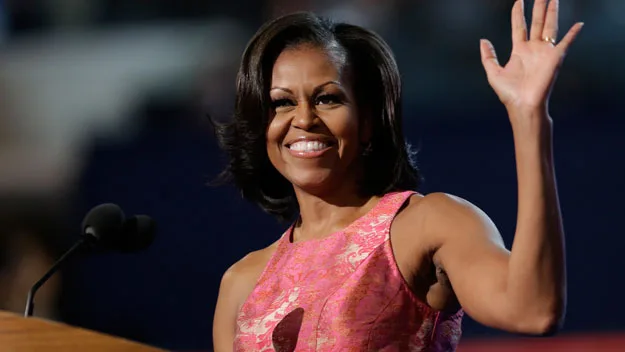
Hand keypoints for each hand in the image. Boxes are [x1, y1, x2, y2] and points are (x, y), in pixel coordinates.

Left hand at [480, 0, 583, 114]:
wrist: (522, 105)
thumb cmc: (509, 93)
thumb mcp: (493, 73)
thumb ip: (488, 56)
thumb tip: (483, 40)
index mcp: (519, 51)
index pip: (519, 26)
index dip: (518, 13)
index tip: (519, 0)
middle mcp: (533, 49)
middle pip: (537, 22)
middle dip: (539, 7)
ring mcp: (545, 52)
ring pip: (549, 27)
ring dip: (552, 12)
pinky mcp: (555, 58)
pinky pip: (566, 43)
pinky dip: (573, 34)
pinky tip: (579, 24)